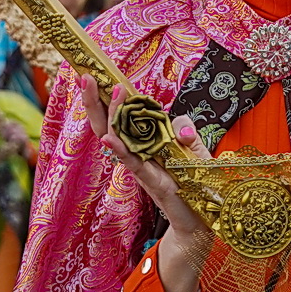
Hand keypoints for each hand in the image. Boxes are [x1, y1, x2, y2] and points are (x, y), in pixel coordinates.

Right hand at [81, 77, 210, 291]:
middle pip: (109, 125)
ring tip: (106, 93)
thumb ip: (184, 130)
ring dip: (111, 117)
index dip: (106, 97)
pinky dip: (121, 151)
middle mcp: (137, 154)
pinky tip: (109, 139)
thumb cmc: (195, 180)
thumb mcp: (194, 148)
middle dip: (95, 101)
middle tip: (85, 77)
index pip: (120, 116)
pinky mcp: (154, 183)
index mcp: (145, 142)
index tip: (92, 74)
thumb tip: (177, 125)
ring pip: (117, 141)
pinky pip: (134, 164)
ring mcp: (142, 169)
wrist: (204, 218)